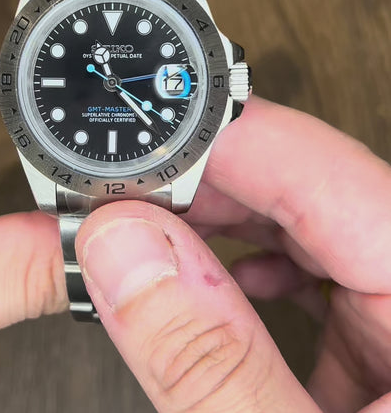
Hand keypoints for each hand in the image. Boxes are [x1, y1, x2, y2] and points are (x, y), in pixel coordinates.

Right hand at [75, 96, 390, 412]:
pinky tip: (219, 281)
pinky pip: (315, 277)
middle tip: (138, 181)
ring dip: (227, 221)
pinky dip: (253, 270)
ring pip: (311, 228)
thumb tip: (125, 252)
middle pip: (318, 193)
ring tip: (161, 224)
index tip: (159, 129)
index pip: (335, 182)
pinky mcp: (377, 350)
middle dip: (215, 181)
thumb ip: (209, 361)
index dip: (238, 141)